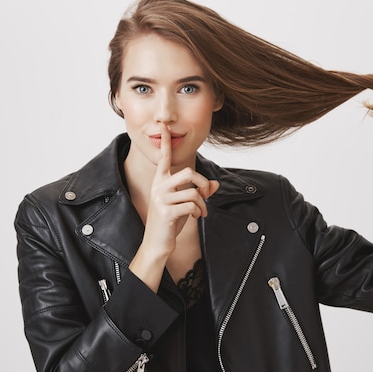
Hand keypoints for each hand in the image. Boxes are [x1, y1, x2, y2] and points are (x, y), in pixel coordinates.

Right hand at [129, 124, 218, 290]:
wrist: (157, 244)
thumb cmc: (169, 222)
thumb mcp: (184, 204)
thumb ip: (199, 192)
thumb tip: (215, 184)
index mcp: (160, 181)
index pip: (164, 158)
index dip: (166, 143)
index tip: (165, 127)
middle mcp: (158, 187)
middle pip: (188, 173)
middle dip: (202, 183)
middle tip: (206, 195)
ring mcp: (161, 199)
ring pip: (193, 192)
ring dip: (202, 204)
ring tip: (200, 212)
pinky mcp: (166, 211)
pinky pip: (191, 205)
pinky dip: (198, 212)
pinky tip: (194, 217)